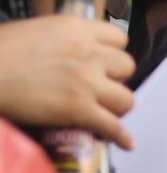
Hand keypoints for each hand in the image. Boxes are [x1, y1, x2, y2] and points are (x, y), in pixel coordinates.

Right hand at [0, 15, 134, 144]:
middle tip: (101, 88)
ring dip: (117, 107)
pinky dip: (120, 137)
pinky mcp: (80, 109)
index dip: (113, 53)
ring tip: (106, 112)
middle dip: (115, 78)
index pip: (119, 38)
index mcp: (75, 29)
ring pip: (126, 99)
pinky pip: (113, 126)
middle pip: (127, 67)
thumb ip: (61, 40)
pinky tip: (125, 143)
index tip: (105, 63)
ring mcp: (87, 81)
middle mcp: (88, 52)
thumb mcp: (33, 31)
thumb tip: (70, 53)